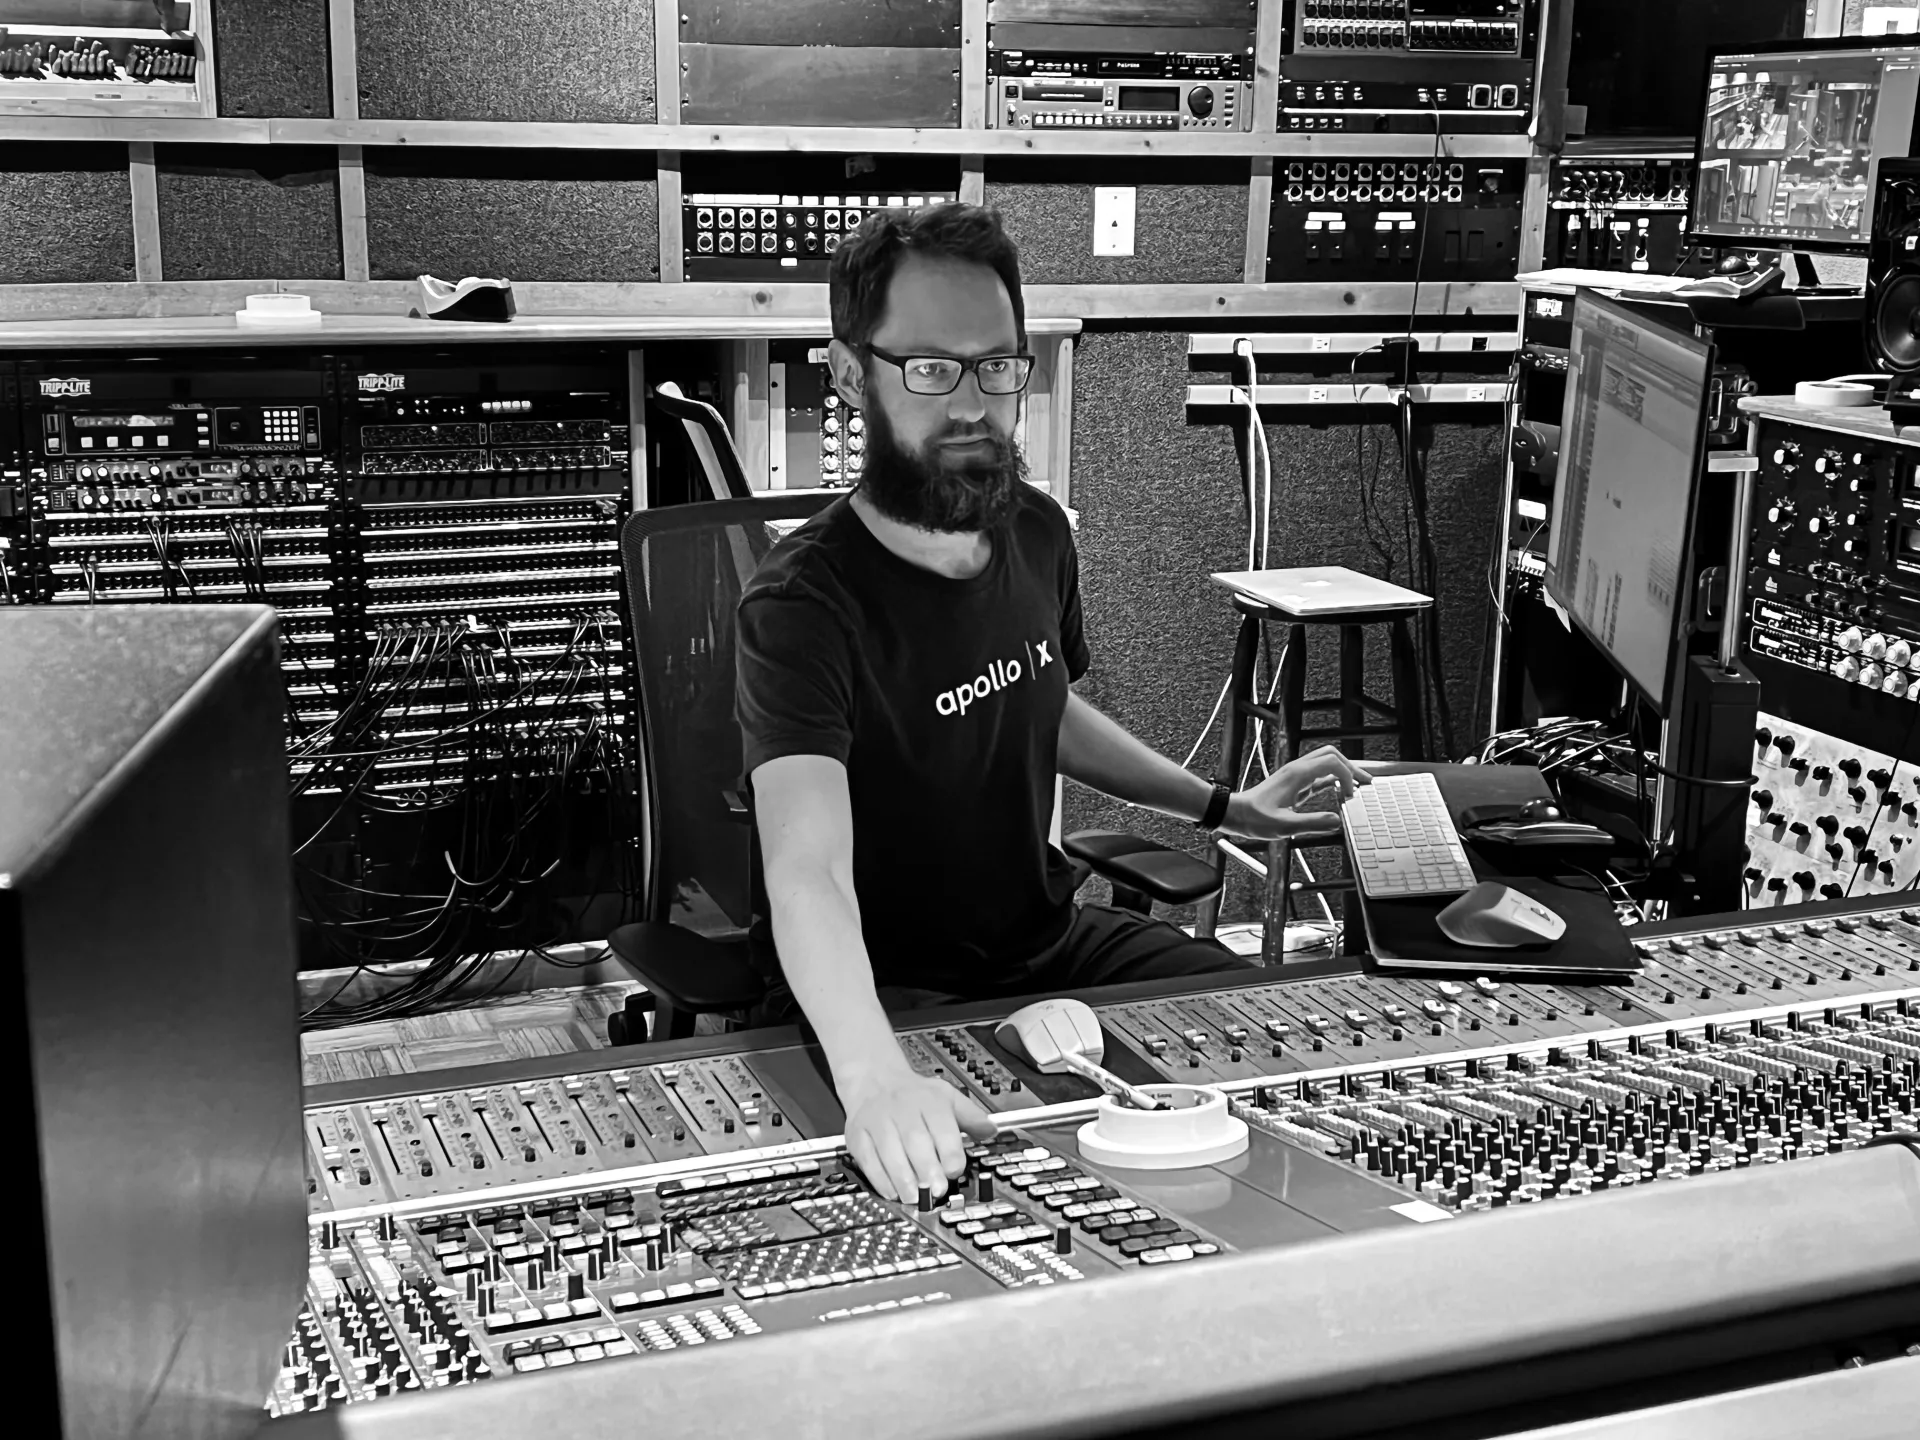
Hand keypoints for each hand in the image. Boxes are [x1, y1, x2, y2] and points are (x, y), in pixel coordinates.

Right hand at [840, 1066, 997, 1202]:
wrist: (874, 1080)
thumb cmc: (913, 1095)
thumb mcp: (947, 1096)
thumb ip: (971, 1116)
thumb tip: (992, 1131)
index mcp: (928, 1100)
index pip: (941, 1125)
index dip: (949, 1151)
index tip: (954, 1170)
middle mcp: (902, 1108)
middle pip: (915, 1140)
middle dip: (927, 1168)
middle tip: (936, 1190)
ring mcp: (877, 1121)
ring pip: (889, 1151)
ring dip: (903, 1178)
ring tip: (914, 1197)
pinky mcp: (857, 1135)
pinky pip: (868, 1159)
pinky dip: (880, 1178)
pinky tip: (892, 1191)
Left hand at [1220, 744, 1370, 841]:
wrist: (1235, 814)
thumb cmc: (1255, 819)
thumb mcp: (1284, 826)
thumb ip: (1311, 823)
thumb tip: (1337, 821)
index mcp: (1297, 774)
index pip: (1332, 762)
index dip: (1347, 776)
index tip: (1351, 795)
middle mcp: (1297, 770)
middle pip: (1332, 755)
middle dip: (1351, 767)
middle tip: (1366, 783)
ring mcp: (1296, 775)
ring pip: (1326, 762)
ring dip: (1343, 771)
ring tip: (1359, 786)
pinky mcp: (1295, 783)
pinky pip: (1319, 775)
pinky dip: (1334, 780)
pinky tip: (1341, 792)